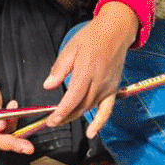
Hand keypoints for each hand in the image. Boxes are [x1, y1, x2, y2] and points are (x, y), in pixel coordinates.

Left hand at [42, 2, 138, 137]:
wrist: (116, 31)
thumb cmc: (92, 37)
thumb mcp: (71, 48)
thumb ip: (60, 69)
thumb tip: (48, 86)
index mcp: (86, 71)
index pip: (73, 98)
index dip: (61, 112)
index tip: (51, 120)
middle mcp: (99, 82)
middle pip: (81, 106)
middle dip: (65, 117)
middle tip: (52, 121)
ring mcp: (108, 87)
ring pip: (90, 108)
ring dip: (76, 116)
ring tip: (63, 119)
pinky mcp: (114, 88)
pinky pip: (107, 109)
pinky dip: (100, 122)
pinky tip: (92, 132)